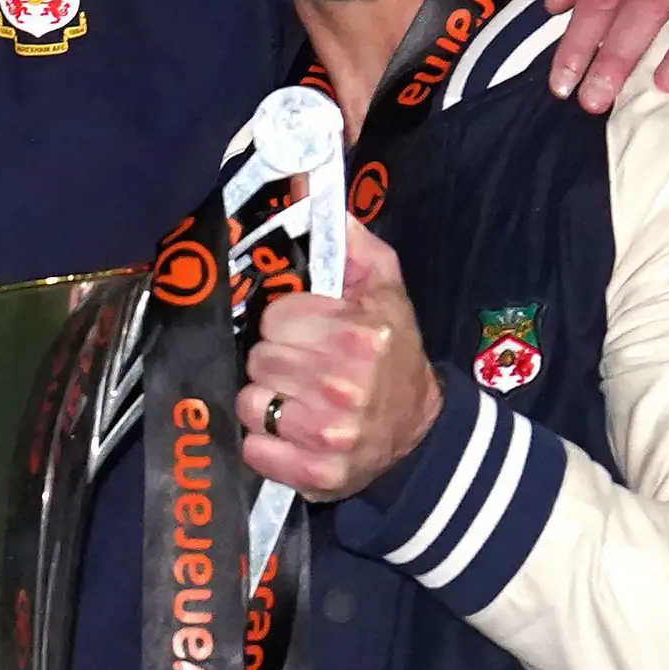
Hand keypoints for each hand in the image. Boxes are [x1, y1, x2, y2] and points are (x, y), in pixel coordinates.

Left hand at [238, 219, 440, 497]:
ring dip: (265, 401)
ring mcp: (329, 435)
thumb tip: (316, 193)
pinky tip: (291, 434)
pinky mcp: (315, 475)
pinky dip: (264, 443)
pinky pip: (253, 449)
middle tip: (301, 367)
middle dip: (274, 361)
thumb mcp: (387, 289)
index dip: (285, 323)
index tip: (305, 331)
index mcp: (360, 334)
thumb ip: (351, 244)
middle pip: (259, 360)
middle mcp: (345, 385)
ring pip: (249, 403)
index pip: (274, 318)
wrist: (419, 432)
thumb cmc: (394, 352)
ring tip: (296, 399)